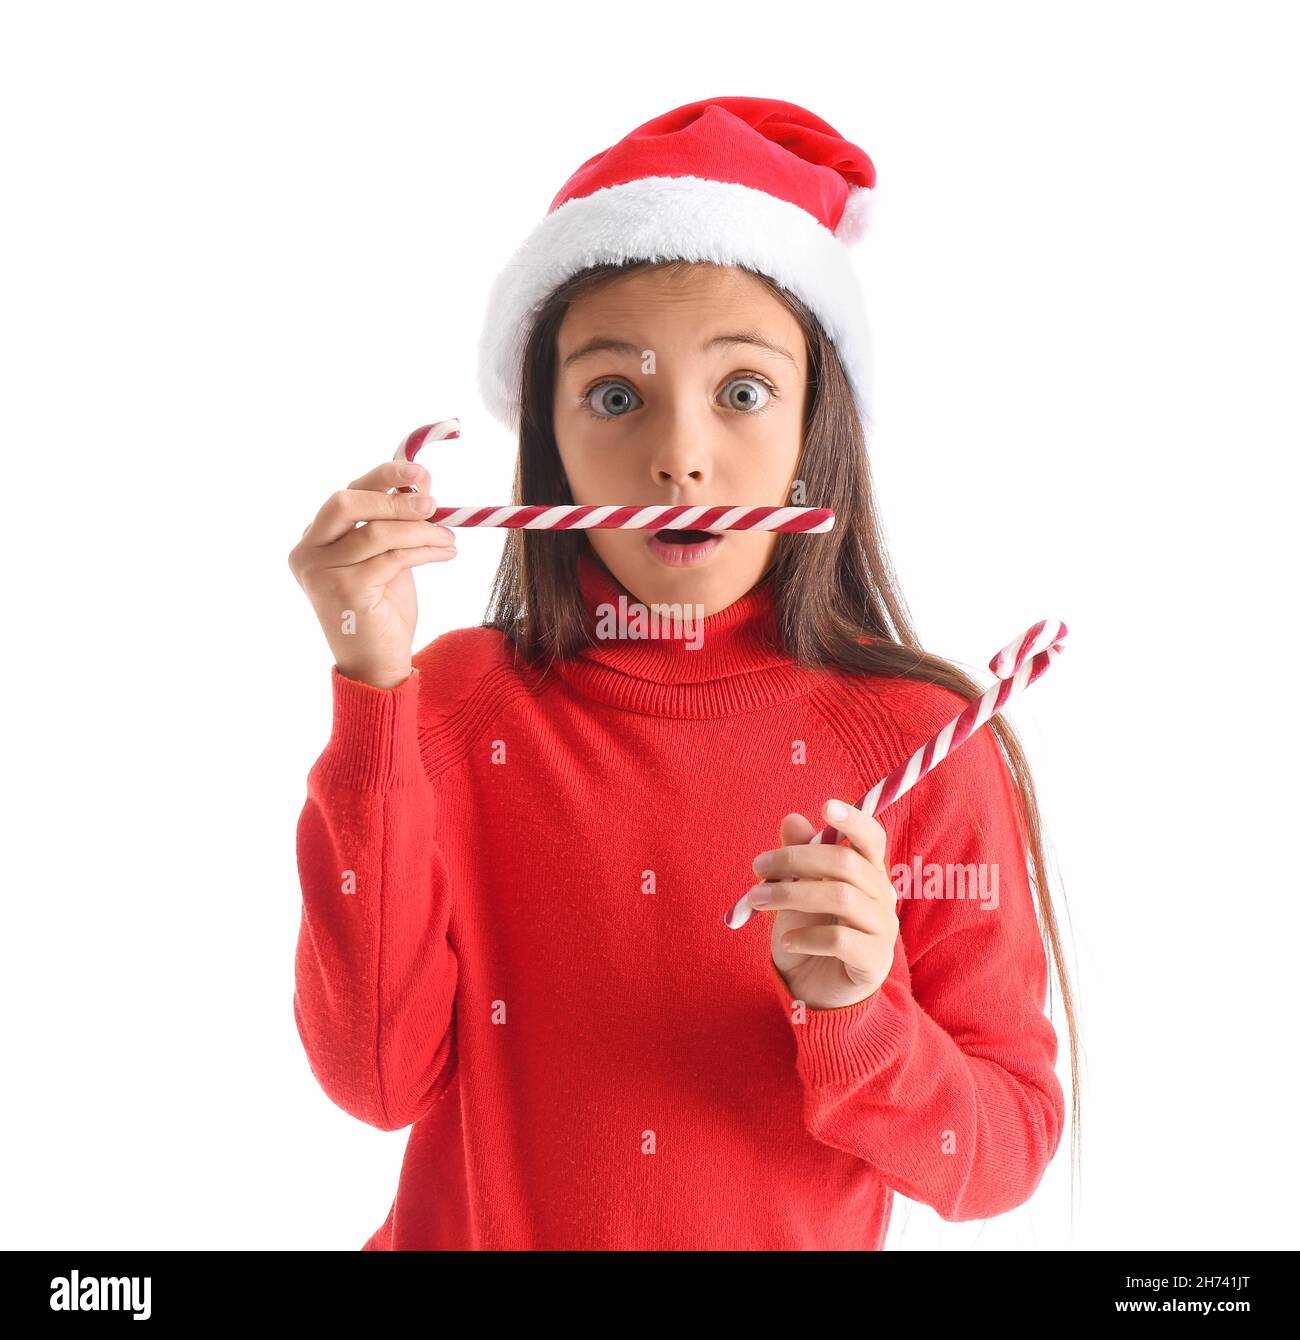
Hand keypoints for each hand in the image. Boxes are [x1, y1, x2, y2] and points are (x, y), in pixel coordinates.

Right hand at [288, 457, 456, 687]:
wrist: (378, 664)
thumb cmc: (381, 610)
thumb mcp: (387, 557)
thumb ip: (393, 523)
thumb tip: (420, 481)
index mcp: (313, 540)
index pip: (347, 496)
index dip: (383, 477)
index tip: (418, 471)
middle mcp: (308, 553)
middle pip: (347, 503)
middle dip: (394, 498)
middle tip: (433, 504)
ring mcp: (321, 572)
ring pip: (376, 532)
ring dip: (420, 530)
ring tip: (449, 536)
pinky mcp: (344, 590)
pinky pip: (392, 558)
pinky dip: (424, 551)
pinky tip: (446, 553)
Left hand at [748, 798, 899, 1009]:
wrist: (817, 991)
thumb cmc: (809, 933)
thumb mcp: (796, 891)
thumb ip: (798, 856)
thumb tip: (792, 819)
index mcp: (867, 872)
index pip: (872, 838)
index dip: (853, 820)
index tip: (825, 806)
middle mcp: (882, 895)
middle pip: (846, 863)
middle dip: (796, 860)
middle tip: (757, 867)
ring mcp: (882, 929)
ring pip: (841, 897)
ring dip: (791, 894)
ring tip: (758, 901)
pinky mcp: (874, 961)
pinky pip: (839, 940)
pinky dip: (806, 936)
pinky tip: (786, 940)